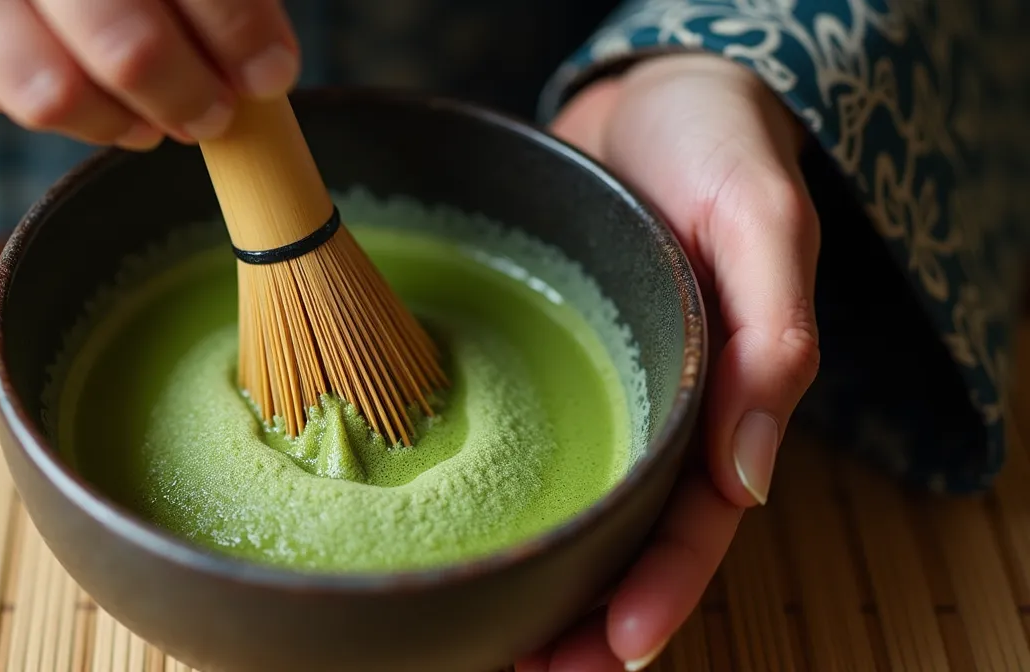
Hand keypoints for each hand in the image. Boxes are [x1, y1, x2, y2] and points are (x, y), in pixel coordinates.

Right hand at [0, 0, 299, 147]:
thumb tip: (264, 65)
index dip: (237, 30)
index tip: (270, 72)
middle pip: (122, 44)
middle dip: (184, 92)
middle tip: (214, 112)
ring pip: (51, 95)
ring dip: (123, 122)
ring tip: (159, 120)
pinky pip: (1, 100)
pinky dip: (64, 110)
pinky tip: (90, 91)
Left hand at [524, 54, 820, 668]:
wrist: (646, 99)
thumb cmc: (718, 146)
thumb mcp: (762, 222)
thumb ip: (775, 339)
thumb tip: (749, 479)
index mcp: (725, 397)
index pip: (698, 524)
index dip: (662, 593)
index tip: (615, 651)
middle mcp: (662, 412)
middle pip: (630, 544)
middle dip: (588, 622)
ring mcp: (605, 395)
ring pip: (577, 516)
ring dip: (540, 585)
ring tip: (485, 646)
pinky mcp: (552, 370)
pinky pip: (531, 451)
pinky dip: (501, 506)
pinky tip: (457, 543)